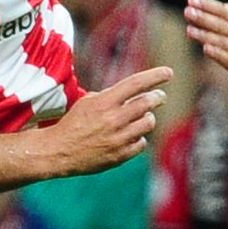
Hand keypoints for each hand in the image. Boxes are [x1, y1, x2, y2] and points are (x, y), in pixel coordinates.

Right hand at [39, 67, 172, 177]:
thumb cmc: (73, 123)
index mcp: (104, 102)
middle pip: (147, 103)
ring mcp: (118, 139)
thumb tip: (133, 92)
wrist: (59, 151)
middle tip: (160, 96)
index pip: (135, 84)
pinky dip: (138, 138)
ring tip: (143, 118)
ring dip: (148, 118)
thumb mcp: (88, 102)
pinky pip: (141, 143)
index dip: (155, 76)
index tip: (168, 72)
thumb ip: (110, 96)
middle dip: (158, 97)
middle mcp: (113, 119)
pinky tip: (130, 136)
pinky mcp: (120, 156)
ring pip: (148, 123)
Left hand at [182, 0, 227, 104]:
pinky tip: (205, 49)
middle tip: (187, 10)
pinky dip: (218, 53)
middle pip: (222, 25)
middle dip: (204, 17)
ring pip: (223, 41)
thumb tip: (225, 6)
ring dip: (206, 35)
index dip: (209, 5)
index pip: (225, 12)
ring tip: (189, 30)